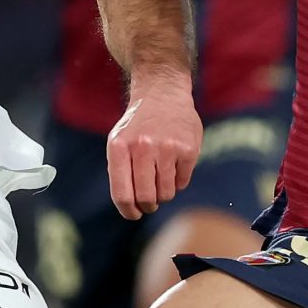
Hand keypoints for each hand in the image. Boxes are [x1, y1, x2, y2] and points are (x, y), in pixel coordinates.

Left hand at [105, 74, 200, 219]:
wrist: (162, 93)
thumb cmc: (137, 125)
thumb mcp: (118, 142)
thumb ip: (120, 172)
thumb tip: (129, 207)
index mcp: (119, 147)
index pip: (123, 194)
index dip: (128, 211)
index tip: (134, 214)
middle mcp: (142, 147)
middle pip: (147, 198)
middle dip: (148, 205)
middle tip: (150, 203)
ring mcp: (167, 148)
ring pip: (166, 193)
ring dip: (164, 192)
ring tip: (161, 176)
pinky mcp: (189, 149)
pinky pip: (182, 182)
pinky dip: (178, 180)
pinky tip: (174, 163)